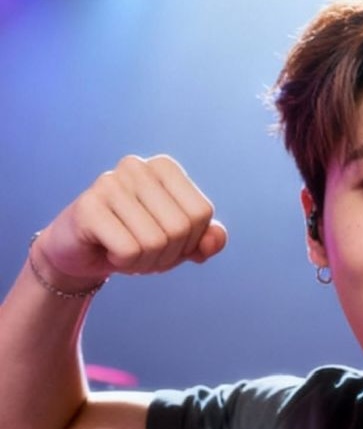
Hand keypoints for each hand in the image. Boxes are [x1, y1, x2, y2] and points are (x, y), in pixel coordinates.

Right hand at [35, 155, 227, 287]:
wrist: (80, 253)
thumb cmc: (134, 240)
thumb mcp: (178, 244)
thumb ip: (205, 240)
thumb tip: (215, 240)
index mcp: (164, 167)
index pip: (201, 213)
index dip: (190, 241)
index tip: (166, 242)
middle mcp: (137, 166)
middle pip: (180, 228)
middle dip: (166, 255)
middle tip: (142, 251)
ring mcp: (110, 182)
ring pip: (155, 242)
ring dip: (144, 262)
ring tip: (124, 251)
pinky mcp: (88, 206)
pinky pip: (129, 250)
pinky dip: (123, 262)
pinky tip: (107, 250)